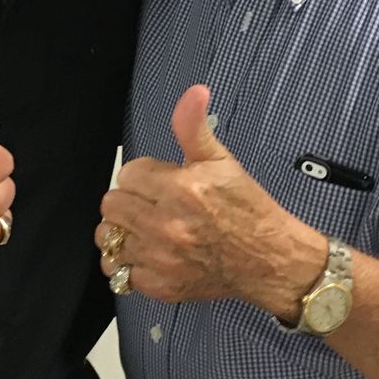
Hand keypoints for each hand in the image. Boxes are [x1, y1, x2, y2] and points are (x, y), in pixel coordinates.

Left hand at [97, 85, 325, 316]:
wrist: (269, 259)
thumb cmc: (247, 209)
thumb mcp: (222, 161)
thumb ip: (194, 127)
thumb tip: (194, 92)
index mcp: (181, 190)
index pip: (127, 174)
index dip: (143, 175)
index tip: (162, 181)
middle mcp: (166, 226)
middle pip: (112, 205)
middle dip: (130, 200)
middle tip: (154, 203)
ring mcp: (161, 260)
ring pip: (109, 238)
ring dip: (124, 231)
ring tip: (147, 227)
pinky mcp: (161, 286)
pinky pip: (119, 273)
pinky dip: (128, 263)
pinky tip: (149, 253)